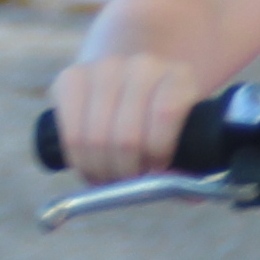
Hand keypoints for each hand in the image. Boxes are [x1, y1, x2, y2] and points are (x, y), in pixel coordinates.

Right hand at [46, 50, 210, 183]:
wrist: (126, 83)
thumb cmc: (158, 122)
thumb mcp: (183, 134)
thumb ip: (190, 163)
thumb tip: (186, 193)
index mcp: (178, 77)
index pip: (165, 113)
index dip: (157, 153)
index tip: (155, 170)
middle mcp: (141, 66)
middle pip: (127, 136)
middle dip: (125, 172)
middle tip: (127, 182)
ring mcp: (103, 68)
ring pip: (94, 137)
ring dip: (100, 169)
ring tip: (107, 176)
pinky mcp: (71, 77)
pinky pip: (70, 132)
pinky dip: (78, 158)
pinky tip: (87, 163)